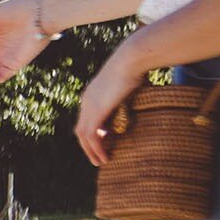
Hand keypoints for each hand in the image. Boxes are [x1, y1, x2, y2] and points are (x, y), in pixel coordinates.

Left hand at [73, 47, 145, 168]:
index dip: (93, 131)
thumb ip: (126, 95)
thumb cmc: (135, 66)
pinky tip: (105, 157)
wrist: (131, 58)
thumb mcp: (128, 84)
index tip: (105, 140)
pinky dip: (97, 149)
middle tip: (98, 156)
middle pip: (80, 128)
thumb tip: (138, 97)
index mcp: (91, 93)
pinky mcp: (96, 112)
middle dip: (88, 144)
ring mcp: (89, 106)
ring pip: (83, 136)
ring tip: (101, 162)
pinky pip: (92, 137)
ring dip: (90, 151)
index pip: (86, 118)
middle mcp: (86, 101)